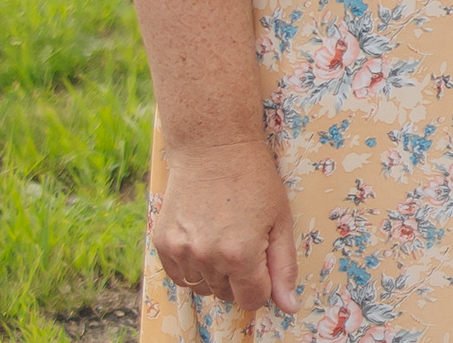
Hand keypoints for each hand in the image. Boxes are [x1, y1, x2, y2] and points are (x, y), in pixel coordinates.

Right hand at [152, 137, 300, 315]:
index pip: (252, 300)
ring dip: (215, 273)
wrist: (212, 146)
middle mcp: (207, 257)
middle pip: (227, 295)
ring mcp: (181, 251)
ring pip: (203, 287)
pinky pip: (180, 276)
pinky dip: (193, 267)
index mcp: (240, 255)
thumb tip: (289, 306)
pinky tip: (204, 239)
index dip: (262, 285)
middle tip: (244, 239)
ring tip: (224, 236)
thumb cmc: (253, 179)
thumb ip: (284, 267)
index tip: (263, 262)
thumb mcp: (280, 220)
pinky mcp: (163, 243)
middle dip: (239, 277)